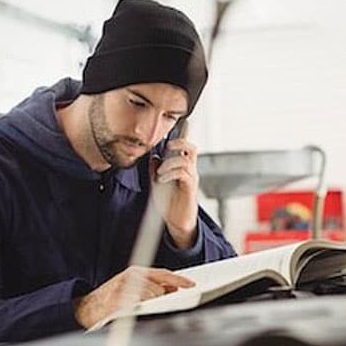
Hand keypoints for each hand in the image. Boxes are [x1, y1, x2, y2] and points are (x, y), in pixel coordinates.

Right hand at [73, 266, 194, 328]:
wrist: (86, 308)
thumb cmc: (112, 299)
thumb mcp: (133, 288)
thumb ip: (153, 286)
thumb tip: (173, 288)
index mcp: (136, 272)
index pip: (163, 274)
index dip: (179, 279)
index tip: (193, 284)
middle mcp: (131, 277)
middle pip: (159, 287)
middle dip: (163, 297)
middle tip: (162, 303)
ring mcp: (123, 288)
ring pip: (150, 296)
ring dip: (151, 304)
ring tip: (142, 307)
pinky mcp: (117, 301)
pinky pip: (137, 305)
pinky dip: (139, 308)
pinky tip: (135, 311)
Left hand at [150, 123, 198, 248]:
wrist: (176, 222)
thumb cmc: (169, 204)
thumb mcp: (157, 184)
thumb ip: (155, 170)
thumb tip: (154, 157)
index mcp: (183, 168)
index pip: (185, 147)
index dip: (183, 135)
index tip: (179, 124)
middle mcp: (190, 171)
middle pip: (191, 148)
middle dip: (179, 143)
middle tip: (168, 146)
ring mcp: (191, 179)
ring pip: (185, 159)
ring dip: (169, 163)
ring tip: (159, 173)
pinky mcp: (190, 188)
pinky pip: (183, 173)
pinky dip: (170, 173)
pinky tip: (162, 179)